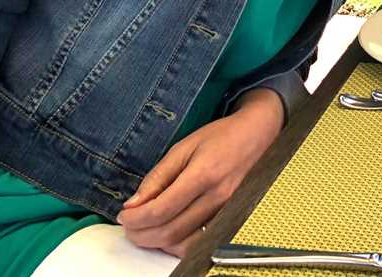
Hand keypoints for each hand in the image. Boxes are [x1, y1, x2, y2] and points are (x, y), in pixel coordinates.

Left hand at [118, 88, 283, 256]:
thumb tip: (134, 204)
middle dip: (141, 234)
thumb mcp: (183, 147)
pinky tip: (168, 234)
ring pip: (184, 243)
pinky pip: (200, 242)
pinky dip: (178, 244)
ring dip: (157, 243)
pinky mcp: (230, 218)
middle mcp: (218, 197)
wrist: (257, 135)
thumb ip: (158, 177)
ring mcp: (226, 211)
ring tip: (144, 230)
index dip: (136, 218)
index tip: (124, 215)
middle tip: (129, 226)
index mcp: (203, 174)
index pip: (161, 209)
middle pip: (170, 231)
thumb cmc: (221, 137)